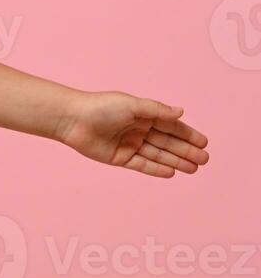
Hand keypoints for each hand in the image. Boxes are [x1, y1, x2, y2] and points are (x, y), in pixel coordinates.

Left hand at [55, 92, 209, 176]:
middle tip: (205, 160)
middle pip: (167, 143)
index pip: (171, 127)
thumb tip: (181, 112)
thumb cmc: (102, 107)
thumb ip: (157, 110)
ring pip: (157, 155)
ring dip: (176, 161)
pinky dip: (156, 169)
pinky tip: (172, 172)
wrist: (73, 120)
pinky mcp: (119, 158)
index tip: (204, 143)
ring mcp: (129, 145)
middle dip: (186, 151)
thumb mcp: (132, 105)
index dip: (188, 135)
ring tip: (194, 169)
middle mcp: (138, 130)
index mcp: (143, 115)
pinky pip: (142, 165)